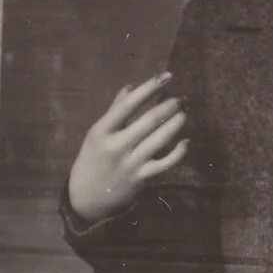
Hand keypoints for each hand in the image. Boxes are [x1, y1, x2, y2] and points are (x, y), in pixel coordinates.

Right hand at [67, 75, 188, 220]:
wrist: (87, 196)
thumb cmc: (93, 159)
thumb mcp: (98, 133)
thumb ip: (116, 111)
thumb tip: (132, 87)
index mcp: (102, 130)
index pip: (129, 103)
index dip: (150, 87)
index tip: (166, 76)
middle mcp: (116, 144)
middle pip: (149, 120)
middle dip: (169, 106)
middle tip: (181, 98)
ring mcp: (130, 162)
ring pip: (160, 139)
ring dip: (175, 124)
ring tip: (184, 114)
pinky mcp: (141, 178)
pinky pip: (165, 163)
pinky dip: (178, 152)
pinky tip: (186, 142)